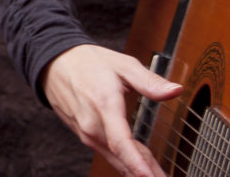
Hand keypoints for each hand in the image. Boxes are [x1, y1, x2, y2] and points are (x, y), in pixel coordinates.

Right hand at [42, 44, 181, 176]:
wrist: (54, 65)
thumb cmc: (88, 62)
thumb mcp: (123, 64)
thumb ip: (150, 81)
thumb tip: (175, 90)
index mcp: (105, 104)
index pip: (121, 141)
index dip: (136, 163)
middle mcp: (92, 124)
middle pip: (122, 156)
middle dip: (146, 172)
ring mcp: (86, 133)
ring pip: (115, 158)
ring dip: (135, 169)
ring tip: (157, 175)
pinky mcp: (84, 136)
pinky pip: (107, 153)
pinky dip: (124, 161)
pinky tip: (136, 167)